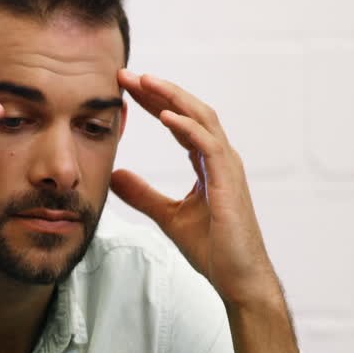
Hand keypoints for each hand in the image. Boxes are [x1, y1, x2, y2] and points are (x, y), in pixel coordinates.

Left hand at [111, 69, 281, 308]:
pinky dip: (187, 127)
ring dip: (172, 98)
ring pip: (201, 119)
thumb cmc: (213, 249)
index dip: (155, 102)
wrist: (238, 278)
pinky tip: (166, 116)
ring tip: (144, 82)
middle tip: (127, 75)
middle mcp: (220, 158)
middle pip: (190, 111)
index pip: (180, 122)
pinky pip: (208, 145)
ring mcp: (228, 167)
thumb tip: (115, 175)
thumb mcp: (167, 216)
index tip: (126, 88)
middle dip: (159, 91)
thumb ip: (143, 194)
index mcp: (208, 163)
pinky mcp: (229, 182)